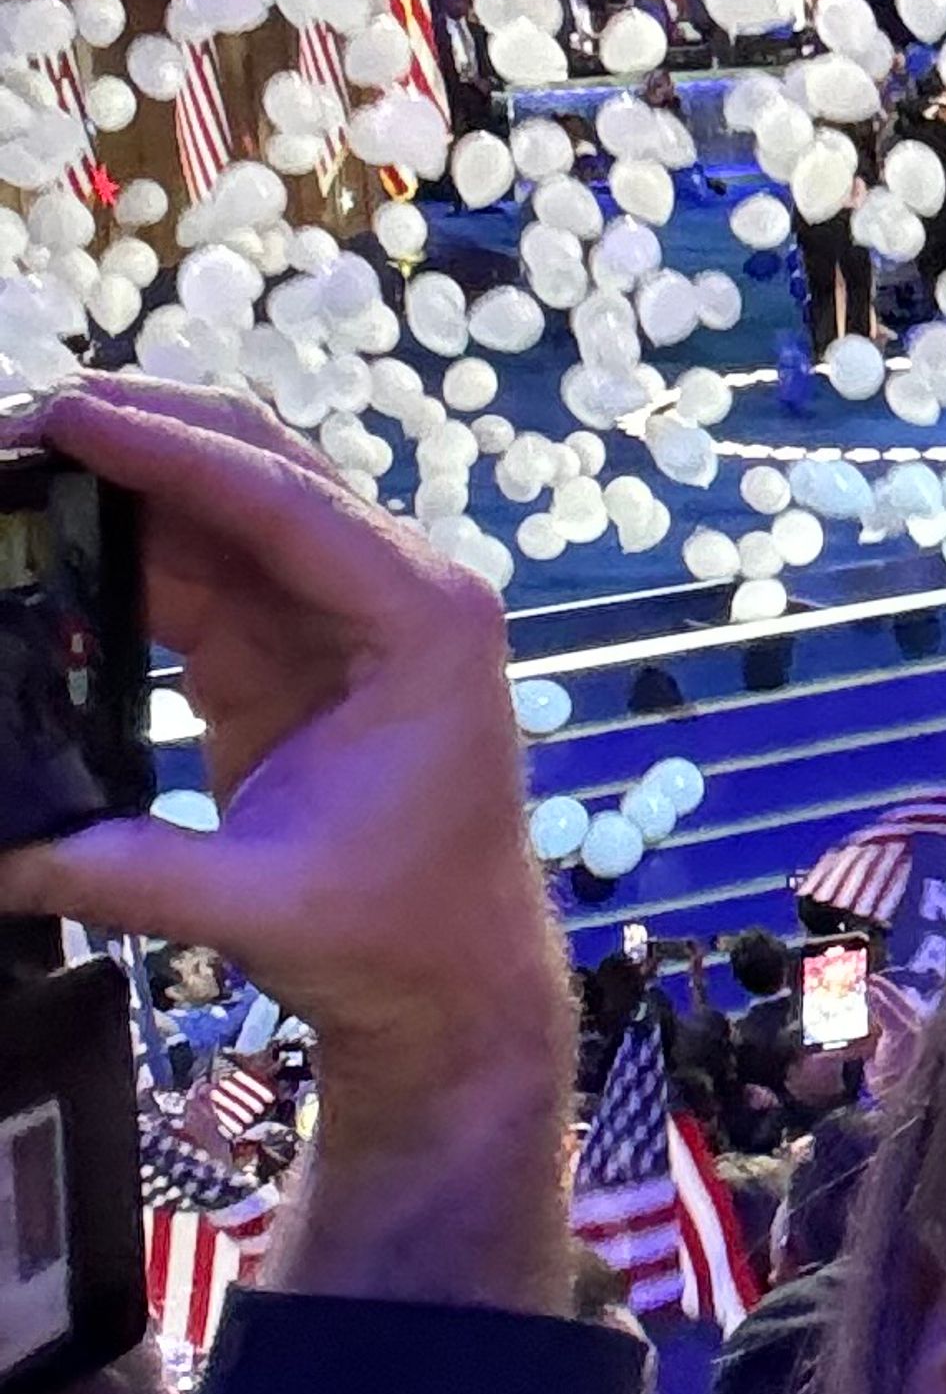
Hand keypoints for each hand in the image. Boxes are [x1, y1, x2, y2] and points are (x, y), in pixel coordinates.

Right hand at [0, 381, 575, 1309]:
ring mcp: (338, 612)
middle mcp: (392, 589)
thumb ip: (121, 872)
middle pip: (254, 466)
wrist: (453, 982)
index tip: (68, 412)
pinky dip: (120, 548)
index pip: (285, 500)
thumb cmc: (396, 937)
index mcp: (422, 620)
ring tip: (9, 468)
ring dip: (119, 480)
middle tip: (16, 424)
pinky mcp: (285, 648)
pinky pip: (197, 570)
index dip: (169, 448)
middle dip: (136, 431)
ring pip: (218, 507)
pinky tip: (40, 541)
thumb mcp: (257, 905)